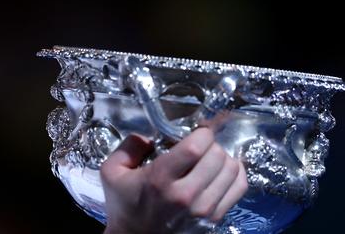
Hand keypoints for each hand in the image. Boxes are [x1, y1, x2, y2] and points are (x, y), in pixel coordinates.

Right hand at [100, 128, 247, 233]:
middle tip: (200, 146)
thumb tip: (150, 135)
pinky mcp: (214, 220)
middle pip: (217, 156)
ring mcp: (203, 210)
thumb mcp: (111, 171)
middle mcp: (185, 195)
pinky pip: (239, 187)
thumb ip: (128, 146)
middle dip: (211, 144)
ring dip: (223, 157)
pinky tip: (221, 171)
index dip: (202, 133)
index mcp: (159, 180)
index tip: (196, 131)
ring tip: (210, 158)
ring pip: (232, 170)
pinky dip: (235, 173)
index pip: (196, 148)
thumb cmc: (123, 205)